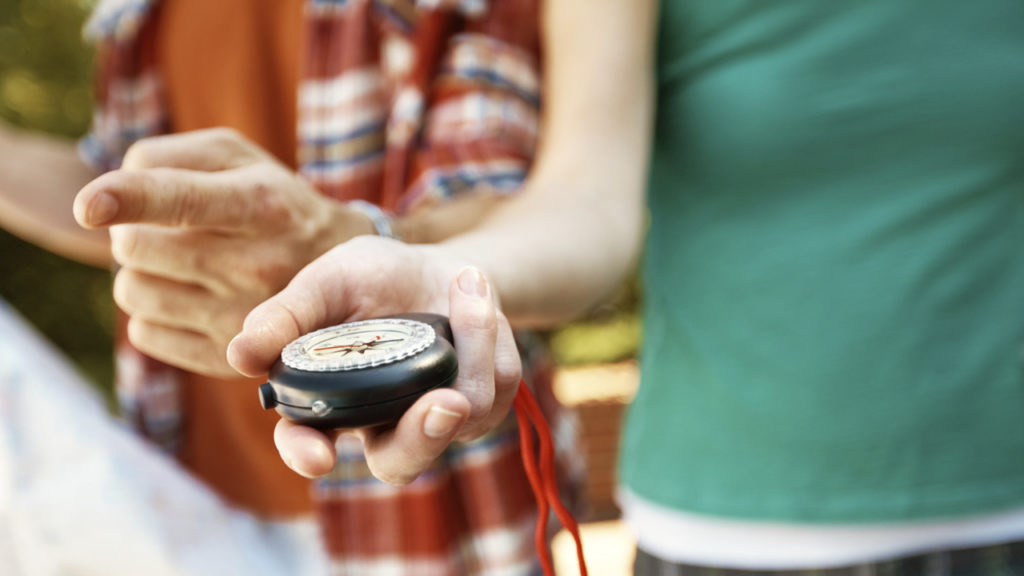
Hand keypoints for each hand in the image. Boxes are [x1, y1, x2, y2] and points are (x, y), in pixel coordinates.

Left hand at [73, 128, 373, 376]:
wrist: (339, 267)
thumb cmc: (270, 198)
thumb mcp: (236, 156)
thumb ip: (166, 156)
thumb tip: (110, 194)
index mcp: (260, 202)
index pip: (181, 199)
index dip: (128, 198)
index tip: (88, 207)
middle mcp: (256, 262)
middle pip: (133, 246)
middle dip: (130, 231)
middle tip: (166, 230)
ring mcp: (243, 317)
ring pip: (131, 291)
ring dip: (140, 272)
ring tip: (180, 263)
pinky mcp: (229, 358)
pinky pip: (144, 333)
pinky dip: (152, 311)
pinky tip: (188, 295)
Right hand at [226, 236, 521, 484]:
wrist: (435, 264)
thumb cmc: (368, 278)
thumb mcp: (327, 282)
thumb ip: (288, 316)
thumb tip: (241, 356)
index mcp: (330, 402)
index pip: (308, 443)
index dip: (306, 453)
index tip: (319, 455)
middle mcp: (382, 423)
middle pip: (399, 463)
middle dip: (421, 439)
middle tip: (443, 404)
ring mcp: (435, 419)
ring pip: (463, 416)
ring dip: (471, 344)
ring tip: (463, 282)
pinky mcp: (482, 403)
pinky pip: (497, 385)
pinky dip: (490, 333)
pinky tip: (472, 292)